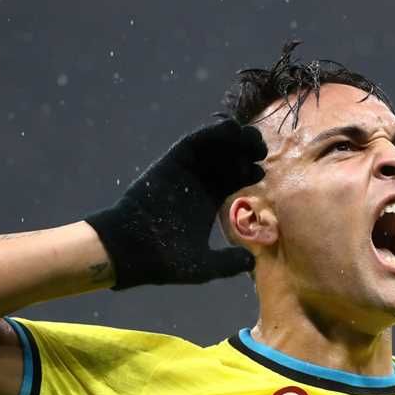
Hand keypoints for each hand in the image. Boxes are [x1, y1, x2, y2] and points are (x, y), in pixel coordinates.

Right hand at [84, 119, 266, 288]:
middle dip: (247, 150)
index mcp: (208, 201)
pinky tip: (230, 128)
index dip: (250, 172)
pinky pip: (194, 142)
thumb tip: (250, 261)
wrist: (132, 251)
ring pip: (215, 147)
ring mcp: (186, 171)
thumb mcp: (202, 266)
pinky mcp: (172, 162)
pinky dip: (212, 132)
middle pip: (229, 158)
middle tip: (261, 150)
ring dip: (234, 138)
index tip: (262, 171)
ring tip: (250, 137)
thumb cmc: (164, 260)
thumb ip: (227, 263)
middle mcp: (199, 183)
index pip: (235, 179)